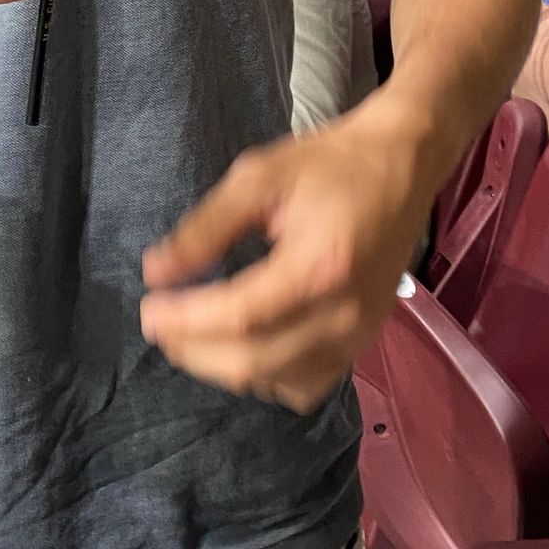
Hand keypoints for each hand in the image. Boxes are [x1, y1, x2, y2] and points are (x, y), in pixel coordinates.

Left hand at [140, 108, 435, 409]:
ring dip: (225, 366)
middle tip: (159, 324)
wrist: (400, 165)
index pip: (242, 315)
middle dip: (195, 350)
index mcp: (320, 266)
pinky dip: (265, 375)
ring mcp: (360, 334)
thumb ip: (206, 228)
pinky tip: (243, 345)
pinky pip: (306, 384)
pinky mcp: (365, 342)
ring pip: (277, 381)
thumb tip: (156, 273)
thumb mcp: (258, 177)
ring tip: (193, 334)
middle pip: (255, 360)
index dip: (187, 320)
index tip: (148, 308)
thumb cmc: (328, 164)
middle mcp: (345, 314)